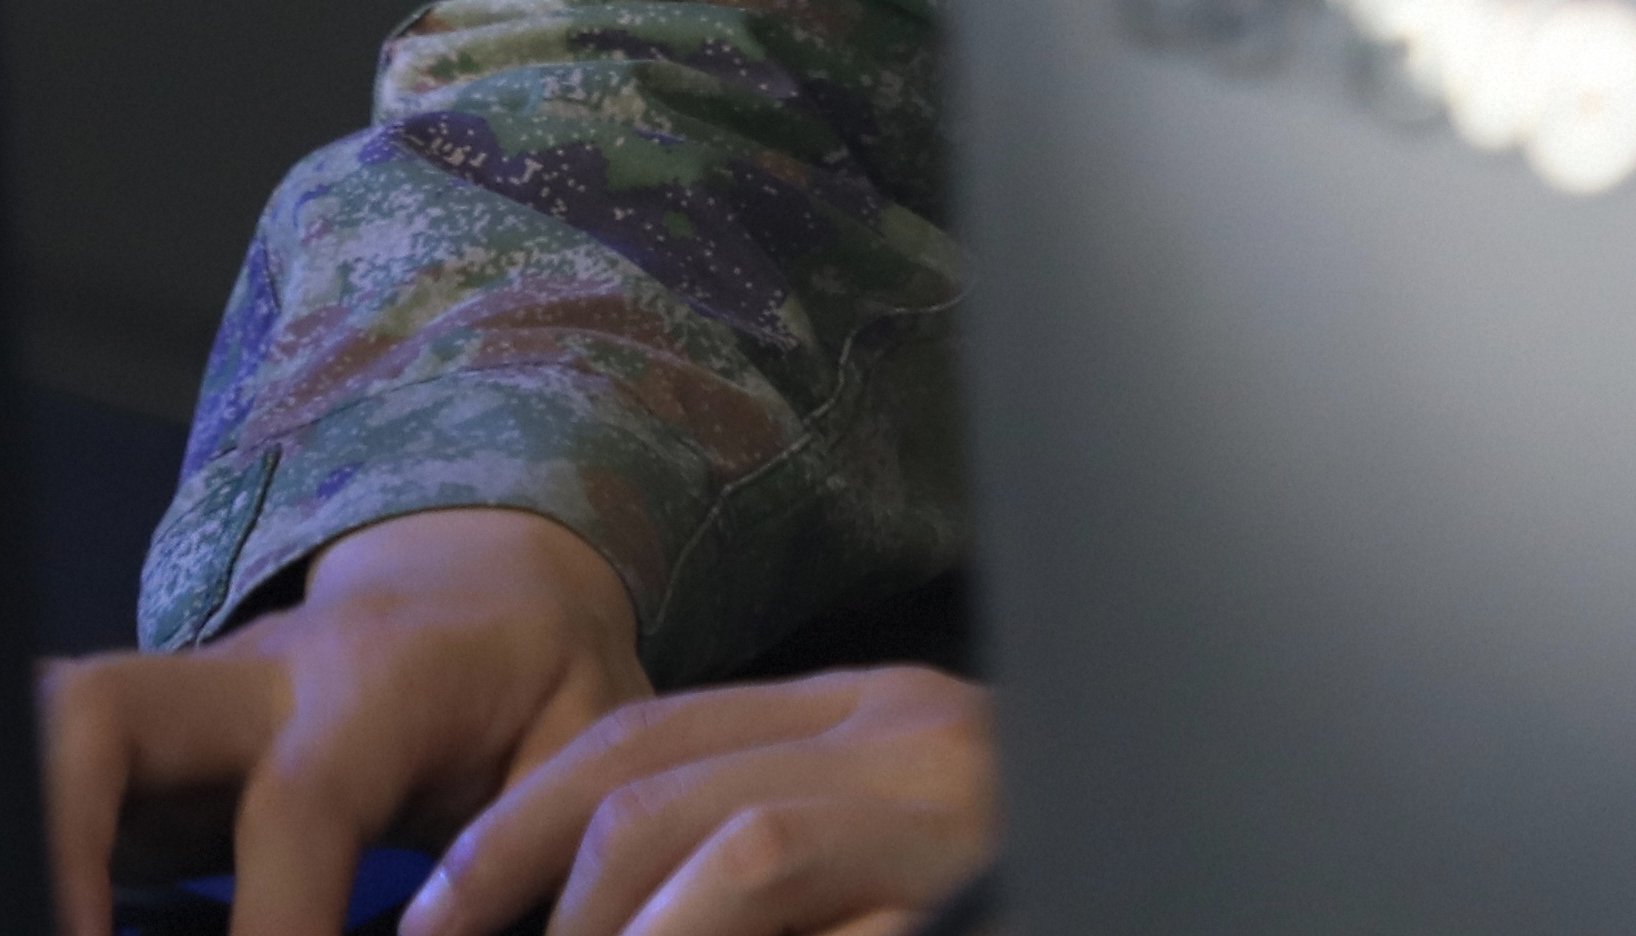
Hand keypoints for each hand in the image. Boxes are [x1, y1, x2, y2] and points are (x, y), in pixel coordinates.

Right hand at [39, 505, 648, 935]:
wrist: (492, 589)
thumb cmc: (541, 684)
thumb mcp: (590, 743)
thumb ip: (533, 851)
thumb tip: (480, 935)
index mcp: (371, 687)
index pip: (294, 807)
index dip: (278, 930)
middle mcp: (248, 682)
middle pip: (102, 715)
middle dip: (59, 841)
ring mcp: (179, 713)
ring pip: (46, 731)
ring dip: (23, 838)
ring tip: (24, 924)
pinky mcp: (144, 756)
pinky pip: (50, 778)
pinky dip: (31, 848)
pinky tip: (57, 913)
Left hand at [402, 666, 991, 935]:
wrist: (1200, 849)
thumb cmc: (1006, 866)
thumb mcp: (876, 878)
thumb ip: (765, 876)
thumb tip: (605, 916)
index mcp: (865, 721)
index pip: (643, 739)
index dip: (515, 828)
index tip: (436, 915)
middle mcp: (893, 726)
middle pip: (637, 771)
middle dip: (515, 872)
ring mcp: (933, 780)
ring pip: (689, 823)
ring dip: (591, 923)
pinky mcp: (952, 844)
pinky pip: (772, 867)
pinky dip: (688, 929)